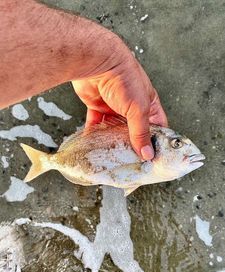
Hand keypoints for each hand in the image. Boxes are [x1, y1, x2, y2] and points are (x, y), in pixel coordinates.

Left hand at [72, 39, 167, 159]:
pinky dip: (95, 135)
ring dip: (113, 142)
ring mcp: (115, 107)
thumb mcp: (138, 108)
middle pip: (134, 131)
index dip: (156, 142)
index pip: (157, 127)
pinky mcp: (98, 107)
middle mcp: (132, 106)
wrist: (97, 62)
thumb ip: (141, 131)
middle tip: (130, 162)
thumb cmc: (124, 78)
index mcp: (148, 104)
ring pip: (115, 130)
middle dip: (132, 145)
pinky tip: (95, 146)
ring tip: (112, 158)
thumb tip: (147, 153)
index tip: (153, 159)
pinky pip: (97, 125)